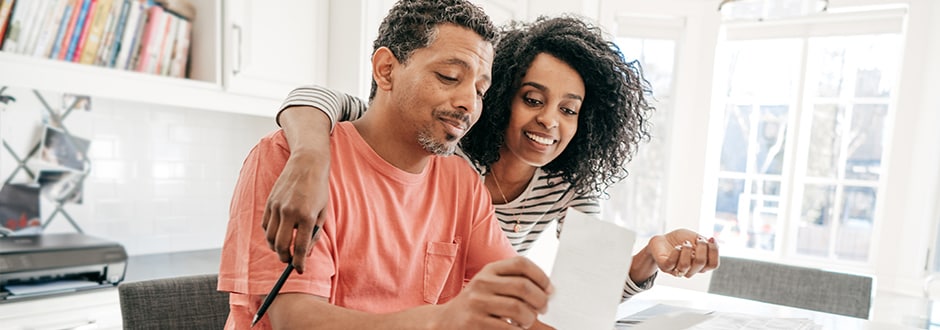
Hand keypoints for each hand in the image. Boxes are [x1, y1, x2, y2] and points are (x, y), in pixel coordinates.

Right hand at [261, 152, 329, 273]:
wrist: (307, 164)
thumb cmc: (318, 190)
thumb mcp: (322, 212)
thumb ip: (314, 234)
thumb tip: (305, 254)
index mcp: (307, 216)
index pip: (299, 247)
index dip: (299, 263)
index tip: (300, 270)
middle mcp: (290, 212)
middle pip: (281, 246)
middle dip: (284, 258)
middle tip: (289, 262)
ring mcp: (277, 207)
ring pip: (270, 237)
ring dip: (275, 248)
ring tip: (283, 250)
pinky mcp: (269, 202)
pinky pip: (265, 225)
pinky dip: (269, 234)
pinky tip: (276, 236)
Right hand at [433, 257, 552, 328]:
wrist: (445, 322)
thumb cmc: (476, 306)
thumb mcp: (494, 290)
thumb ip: (519, 289)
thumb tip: (551, 298)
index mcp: (489, 270)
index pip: (521, 263)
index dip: (540, 276)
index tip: (549, 290)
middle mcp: (482, 283)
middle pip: (523, 286)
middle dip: (540, 300)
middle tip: (542, 309)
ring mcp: (477, 302)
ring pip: (518, 308)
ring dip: (530, 318)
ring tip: (527, 322)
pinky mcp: (474, 322)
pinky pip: (507, 328)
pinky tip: (516, 329)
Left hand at [647, 229, 718, 277]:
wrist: (662, 239)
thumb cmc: (681, 240)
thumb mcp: (696, 238)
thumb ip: (706, 243)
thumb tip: (714, 244)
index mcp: (701, 265)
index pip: (713, 264)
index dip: (714, 251)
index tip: (711, 238)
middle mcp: (691, 270)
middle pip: (701, 263)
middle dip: (701, 247)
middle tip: (698, 239)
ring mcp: (677, 270)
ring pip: (685, 265)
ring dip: (687, 250)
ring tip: (685, 243)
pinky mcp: (665, 267)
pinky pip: (671, 263)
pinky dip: (676, 253)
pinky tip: (677, 247)